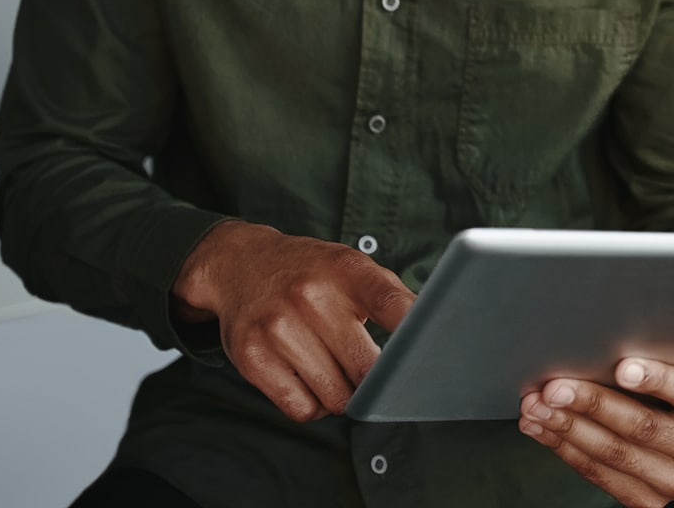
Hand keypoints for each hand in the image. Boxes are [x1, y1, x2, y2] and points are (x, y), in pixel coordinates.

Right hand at [172, 220, 413, 421]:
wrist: (240, 264)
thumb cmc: (310, 272)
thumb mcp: (352, 266)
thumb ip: (392, 296)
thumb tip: (432, 334)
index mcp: (345, 269)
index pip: (390, 305)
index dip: (413, 336)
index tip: (426, 357)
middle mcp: (310, 296)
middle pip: (365, 368)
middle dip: (375, 380)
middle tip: (371, 372)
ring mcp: (277, 328)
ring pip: (335, 397)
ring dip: (344, 397)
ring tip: (337, 374)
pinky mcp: (252, 358)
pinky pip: (301, 409)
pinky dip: (314, 407)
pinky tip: (312, 384)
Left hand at [519, 328, 673, 506]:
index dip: (657, 378)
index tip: (621, 366)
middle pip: (645, 427)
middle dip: (594, 403)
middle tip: (555, 386)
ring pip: (615, 454)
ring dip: (569, 427)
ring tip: (536, 405)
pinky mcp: (647, 500)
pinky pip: (599, 475)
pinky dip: (565, 448)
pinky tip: (543, 427)